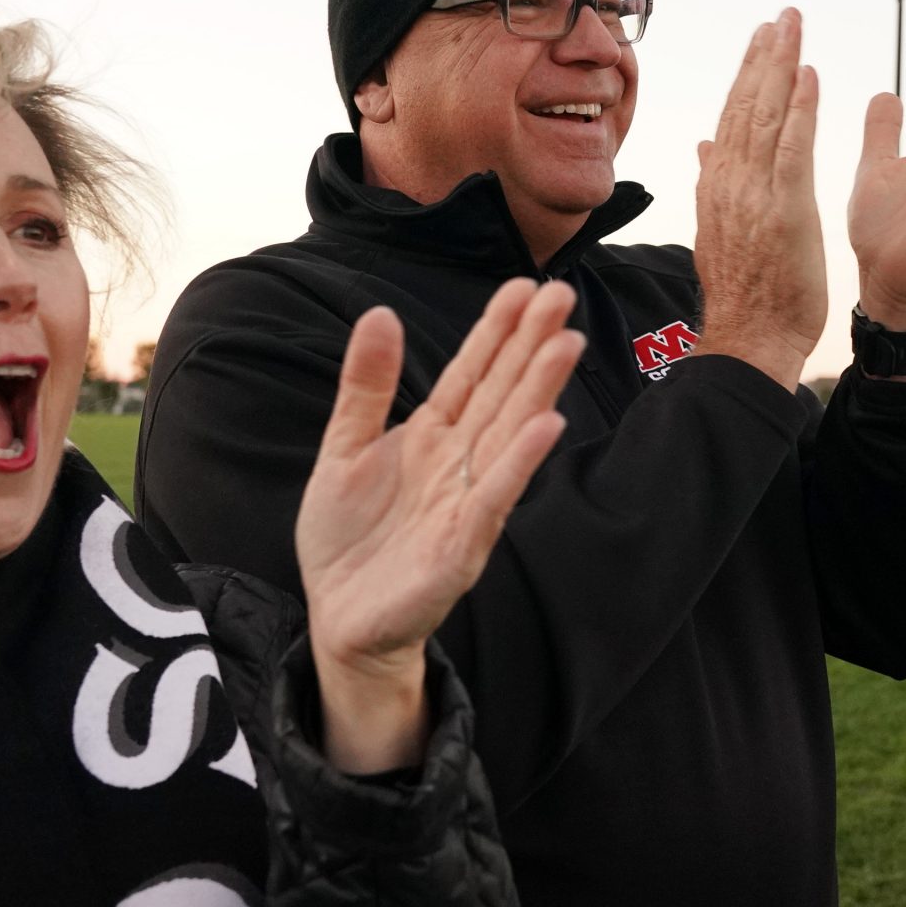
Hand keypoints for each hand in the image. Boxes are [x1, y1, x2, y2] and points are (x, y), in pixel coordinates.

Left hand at [296, 279, 581, 771]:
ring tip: (566, 343)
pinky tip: (546, 425)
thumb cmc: (348, 539)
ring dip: (539, 390)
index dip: (497, 330)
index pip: (472, 372)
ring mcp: (465, 502)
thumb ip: (365, 386)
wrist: (338, 621)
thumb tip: (379, 313)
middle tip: (563, 294)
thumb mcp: (342, 449)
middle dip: (531, 345)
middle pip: (501, 393)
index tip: (525, 285)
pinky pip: (493, 497)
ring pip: (508, 435)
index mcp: (431, 436)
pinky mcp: (461, 546)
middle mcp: (458, 463)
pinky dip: (519, 461)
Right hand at [691, 8, 826, 389]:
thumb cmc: (744, 294)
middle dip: (765, 57)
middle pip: (747, 106)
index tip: (761, 39)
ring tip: (793, 27)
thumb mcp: (719, 231)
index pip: (731, 118)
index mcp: (717, 186)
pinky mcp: (785, 209)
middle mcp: (730, 183)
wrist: (749, 338)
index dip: (747, 74)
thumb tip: (704, 147)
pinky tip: (810, 76)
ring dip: (781, 67)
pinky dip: (801, 109)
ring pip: (766, 116)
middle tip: (782, 16)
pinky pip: (792, 148)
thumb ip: (712, 183)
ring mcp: (755, 194)